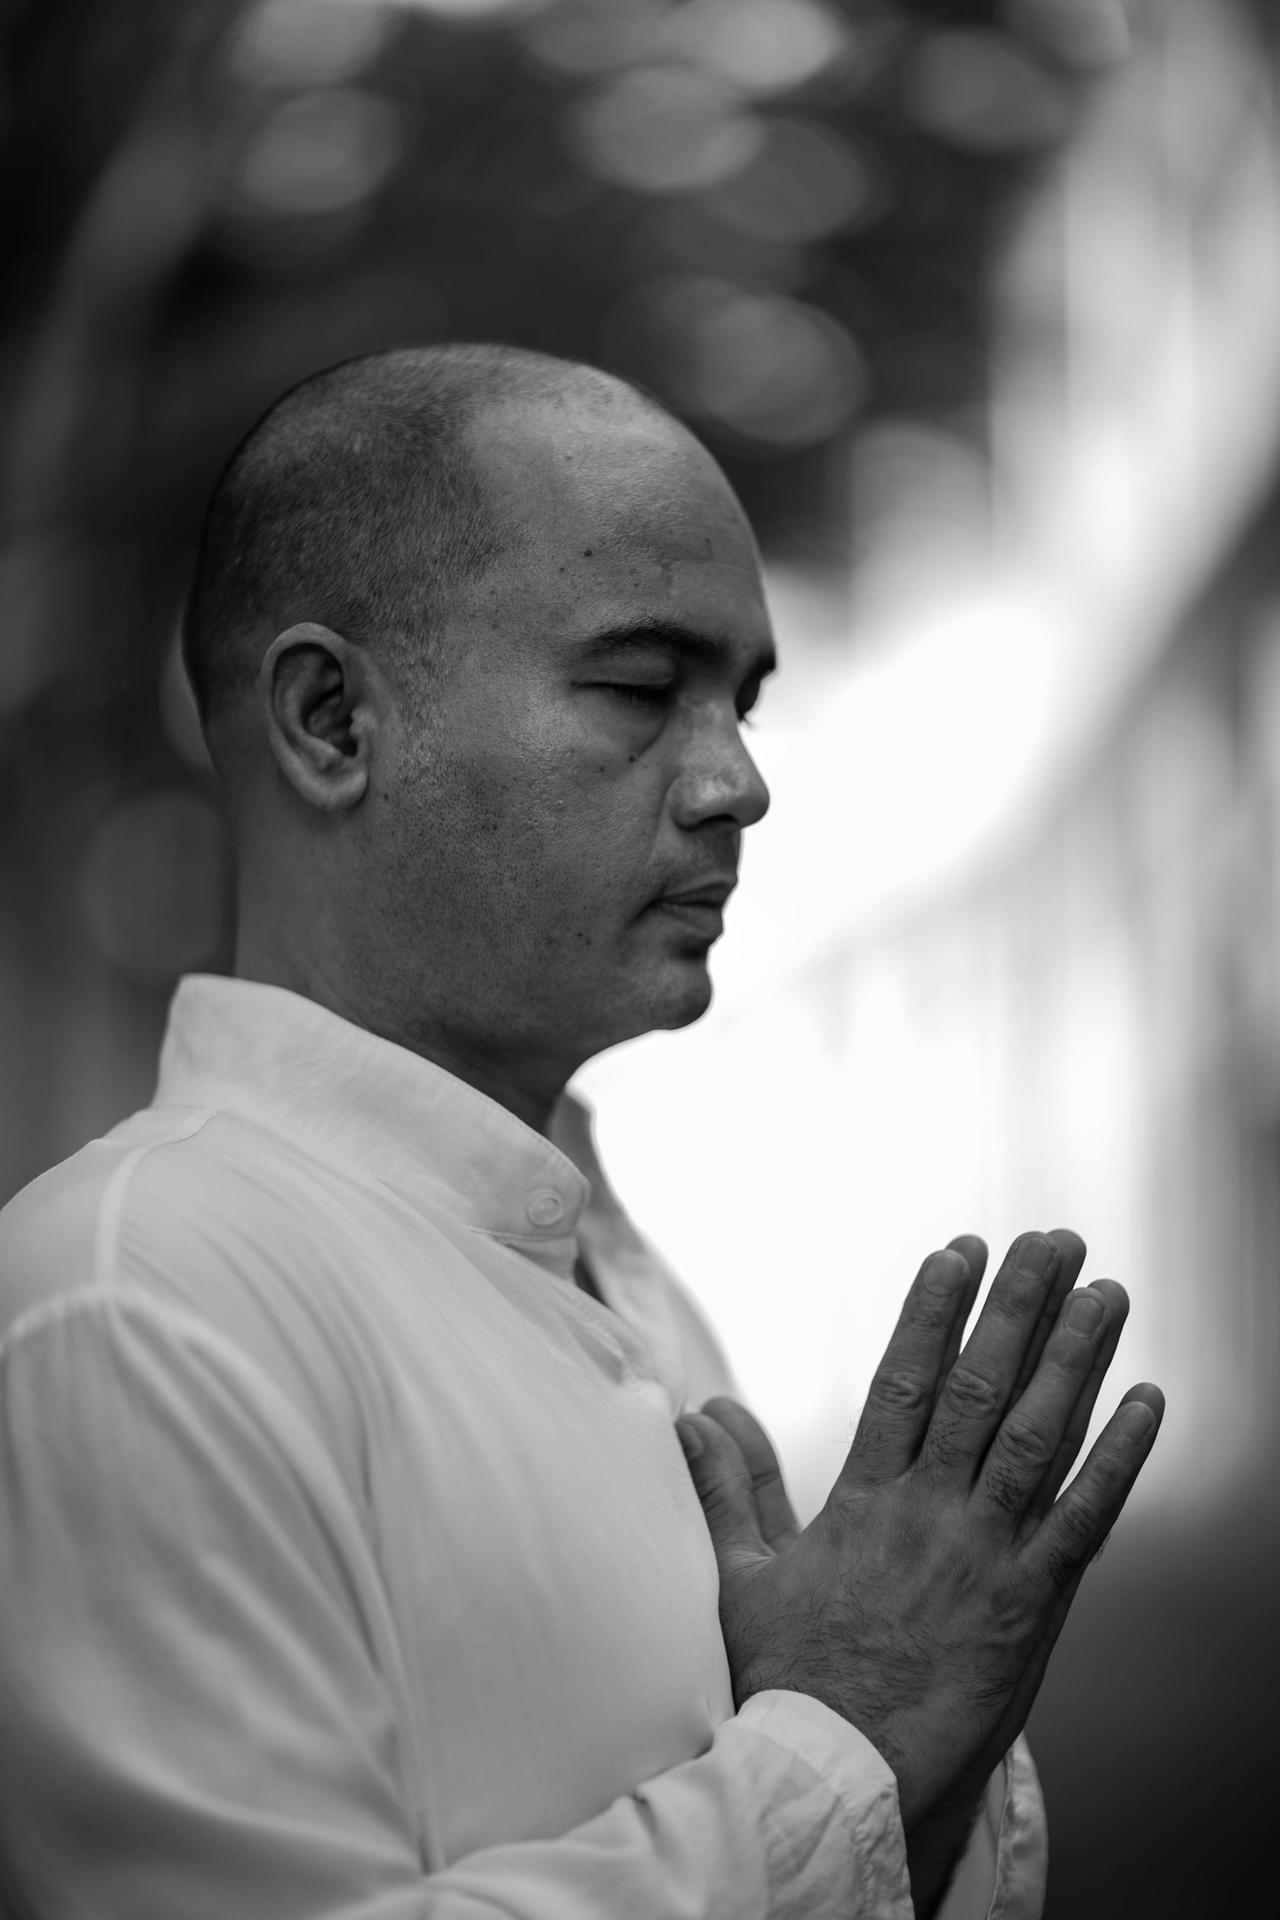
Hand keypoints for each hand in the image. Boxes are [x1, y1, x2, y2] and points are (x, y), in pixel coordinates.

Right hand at [676, 1230, 1163, 1838]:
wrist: (840, 1779)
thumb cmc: (785, 1685)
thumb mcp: (740, 1577)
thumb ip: (728, 1486)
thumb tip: (697, 1409)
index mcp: (865, 1499)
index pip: (905, 1377)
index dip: (935, 1308)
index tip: (961, 1249)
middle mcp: (932, 1512)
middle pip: (982, 1386)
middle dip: (1021, 1307)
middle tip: (1056, 1241)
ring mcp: (986, 1555)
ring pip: (1040, 1435)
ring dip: (1077, 1356)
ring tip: (1107, 1291)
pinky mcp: (1033, 1606)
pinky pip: (1086, 1519)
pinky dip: (1120, 1458)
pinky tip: (1147, 1400)